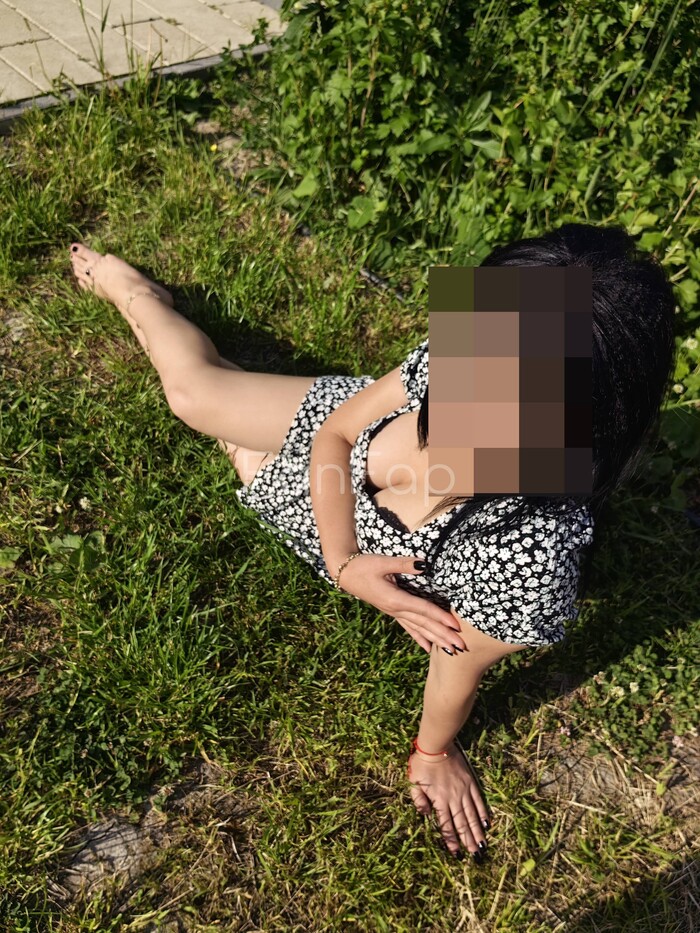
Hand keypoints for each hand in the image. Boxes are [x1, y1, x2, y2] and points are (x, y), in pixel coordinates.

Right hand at [336, 553, 464, 653]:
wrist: (344, 574)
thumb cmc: (363, 566)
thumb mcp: (383, 562)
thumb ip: (404, 564)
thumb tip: (423, 564)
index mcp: (395, 599)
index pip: (423, 610)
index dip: (441, 618)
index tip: (456, 626)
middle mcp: (396, 609)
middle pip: (424, 624)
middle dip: (444, 636)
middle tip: (461, 647)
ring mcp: (393, 612)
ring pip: (418, 629)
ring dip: (436, 640)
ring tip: (451, 651)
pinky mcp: (391, 611)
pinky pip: (408, 627)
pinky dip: (419, 637)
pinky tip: (428, 648)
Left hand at [408, 742, 489, 859]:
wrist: (437, 745)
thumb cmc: (422, 764)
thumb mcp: (413, 782)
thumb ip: (418, 800)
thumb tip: (426, 815)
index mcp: (438, 800)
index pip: (446, 825)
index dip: (451, 840)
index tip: (456, 854)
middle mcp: (453, 798)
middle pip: (462, 823)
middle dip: (468, 840)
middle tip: (475, 855)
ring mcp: (463, 791)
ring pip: (472, 815)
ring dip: (477, 831)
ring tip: (483, 845)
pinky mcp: (470, 782)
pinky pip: (478, 800)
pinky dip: (483, 813)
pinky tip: (487, 823)